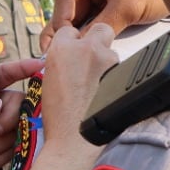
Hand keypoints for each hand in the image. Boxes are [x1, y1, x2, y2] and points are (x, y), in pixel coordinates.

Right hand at [31, 24, 117, 169]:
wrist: (75, 140)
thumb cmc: (59, 118)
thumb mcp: (47, 82)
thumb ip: (60, 62)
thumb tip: (69, 59)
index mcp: (61, 49)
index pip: (69, 30)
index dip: (73, 42)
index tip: (75, 52)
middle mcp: (85, 48)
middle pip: (99, 29)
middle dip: (98, 39)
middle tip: (93, 58)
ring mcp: (106, 60)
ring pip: (111, 51)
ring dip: (106, 62)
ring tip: (97, 86)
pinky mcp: (121, 73)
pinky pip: (120, 68)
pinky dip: (115, 77)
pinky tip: (106, 92)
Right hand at [43, 0, 168, 49]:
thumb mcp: (129, 5)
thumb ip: (102, 25)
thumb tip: (82, 45)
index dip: (62, 17)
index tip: (62, 38)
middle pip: (71, 3)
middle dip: (63, 27)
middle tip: (51, 48)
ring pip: (80, 12)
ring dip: (73, 31)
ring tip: (59, 50)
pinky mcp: (108, 0)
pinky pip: (92, 16)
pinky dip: (86, 30)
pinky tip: (78, 45)